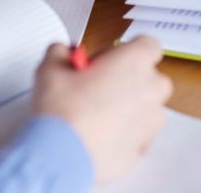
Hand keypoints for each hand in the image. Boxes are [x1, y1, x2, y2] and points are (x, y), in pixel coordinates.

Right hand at [32, 37, 171, 181]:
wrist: (59, 157)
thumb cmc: (62, 112)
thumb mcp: (51, 68)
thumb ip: (61, 52)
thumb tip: (62, 53)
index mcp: (135, 62)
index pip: (148, 44)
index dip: (124, 50)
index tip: (104, 59)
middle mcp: (150, 90)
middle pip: (150, 76)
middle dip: (127, 79)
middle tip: (96, 85)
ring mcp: (150, 122)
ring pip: (145, 107)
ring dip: (127, 106)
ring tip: (94, 112)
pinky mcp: (141, 149)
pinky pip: (137, 134)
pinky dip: (123, 132)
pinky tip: (97, 133)